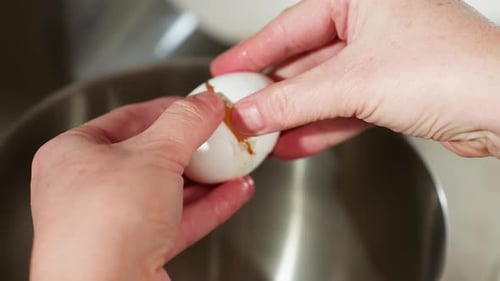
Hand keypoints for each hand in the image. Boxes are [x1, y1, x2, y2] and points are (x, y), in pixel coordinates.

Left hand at [30, 93, 254, 280]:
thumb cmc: (103, 227)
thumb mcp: (153, 155)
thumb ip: (185, 123)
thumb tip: (205, 104)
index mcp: (73, 155)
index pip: (127, 119)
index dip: (167, 109)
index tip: (196, 106)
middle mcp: (88, 190)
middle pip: (151, 157)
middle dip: (193, 148)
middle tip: (219, 136)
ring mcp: (113, 223)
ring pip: (169, 191)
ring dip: (207, 179)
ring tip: (235, 164)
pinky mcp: (138, 250)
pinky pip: (179, 220)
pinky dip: (209, 206)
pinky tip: (234, 192)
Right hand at [211, 0, 499, 157]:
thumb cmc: (453, 70)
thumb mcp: (353, 83)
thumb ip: (293, 100)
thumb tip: (251, 111)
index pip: (290, 25)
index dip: (253, 53)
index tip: (226, 71)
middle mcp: (373, 21)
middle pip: (305, 60)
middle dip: (272, 92)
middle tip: (240, 109)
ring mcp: (383, 57)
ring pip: (323, 88)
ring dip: (293, 116)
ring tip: (262, 134)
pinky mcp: (392, 89)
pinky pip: (344, 107)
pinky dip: (320, 127)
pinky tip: (294, 143)